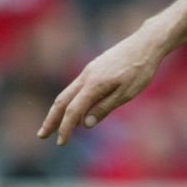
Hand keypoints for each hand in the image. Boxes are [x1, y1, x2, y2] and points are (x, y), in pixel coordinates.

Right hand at [38, 25, 168, 144]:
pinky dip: (69, 101)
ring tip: (52, 125)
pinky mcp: (93, 68)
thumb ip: (104, 108)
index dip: (65, 128)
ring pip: (67, 93)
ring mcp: (88, 71)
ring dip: (57, 110)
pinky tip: (73, 110)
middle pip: (61, 101)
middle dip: (51, 119)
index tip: (61, 143)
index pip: (73, 111)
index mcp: (94, 84)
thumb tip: (84, 124)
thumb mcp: (126, 93)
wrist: (145, 43)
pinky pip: (76, 87)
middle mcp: (86, 76)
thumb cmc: (139, 69)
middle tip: (41, 135)